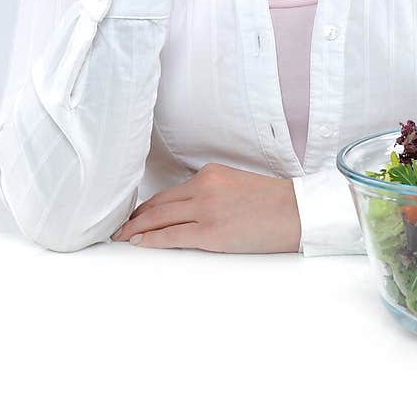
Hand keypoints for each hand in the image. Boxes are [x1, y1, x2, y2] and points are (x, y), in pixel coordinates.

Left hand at [109, 162, 301, 253]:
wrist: (298, 212)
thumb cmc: (274, 204)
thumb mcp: (238, 186)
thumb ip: (213, 192)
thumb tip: (190, 211)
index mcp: (211, 173)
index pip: (170, 192)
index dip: (148, 205)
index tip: (135, 215)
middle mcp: (204, 187)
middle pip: (159, 203)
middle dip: (135, 217)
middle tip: (118, 228)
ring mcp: (206, 209)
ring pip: (159, 217)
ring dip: (136, 228)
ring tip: (122, 238)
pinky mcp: (210, 232)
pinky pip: (171, 235)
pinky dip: (151, 239)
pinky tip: (139, 243)